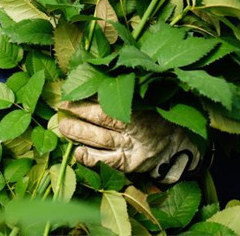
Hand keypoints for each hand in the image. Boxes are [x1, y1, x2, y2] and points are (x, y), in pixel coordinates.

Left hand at [57, 101, 200, 183]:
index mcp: (140, 108)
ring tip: (63, 126)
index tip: (70, 93)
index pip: (109, 101)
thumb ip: (121, 88)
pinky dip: (90, 158)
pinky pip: (107, 162)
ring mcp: (133, 148)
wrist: (177, 144)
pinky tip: (77, 153)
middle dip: (79, 112)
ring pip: (102, 139)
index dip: (87, 97)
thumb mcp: (144, 98)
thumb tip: (92, 75)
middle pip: (104, 118)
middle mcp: (136, 128)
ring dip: (79, 132)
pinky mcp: (130, 165)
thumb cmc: (154, 114)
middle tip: (61, 107)